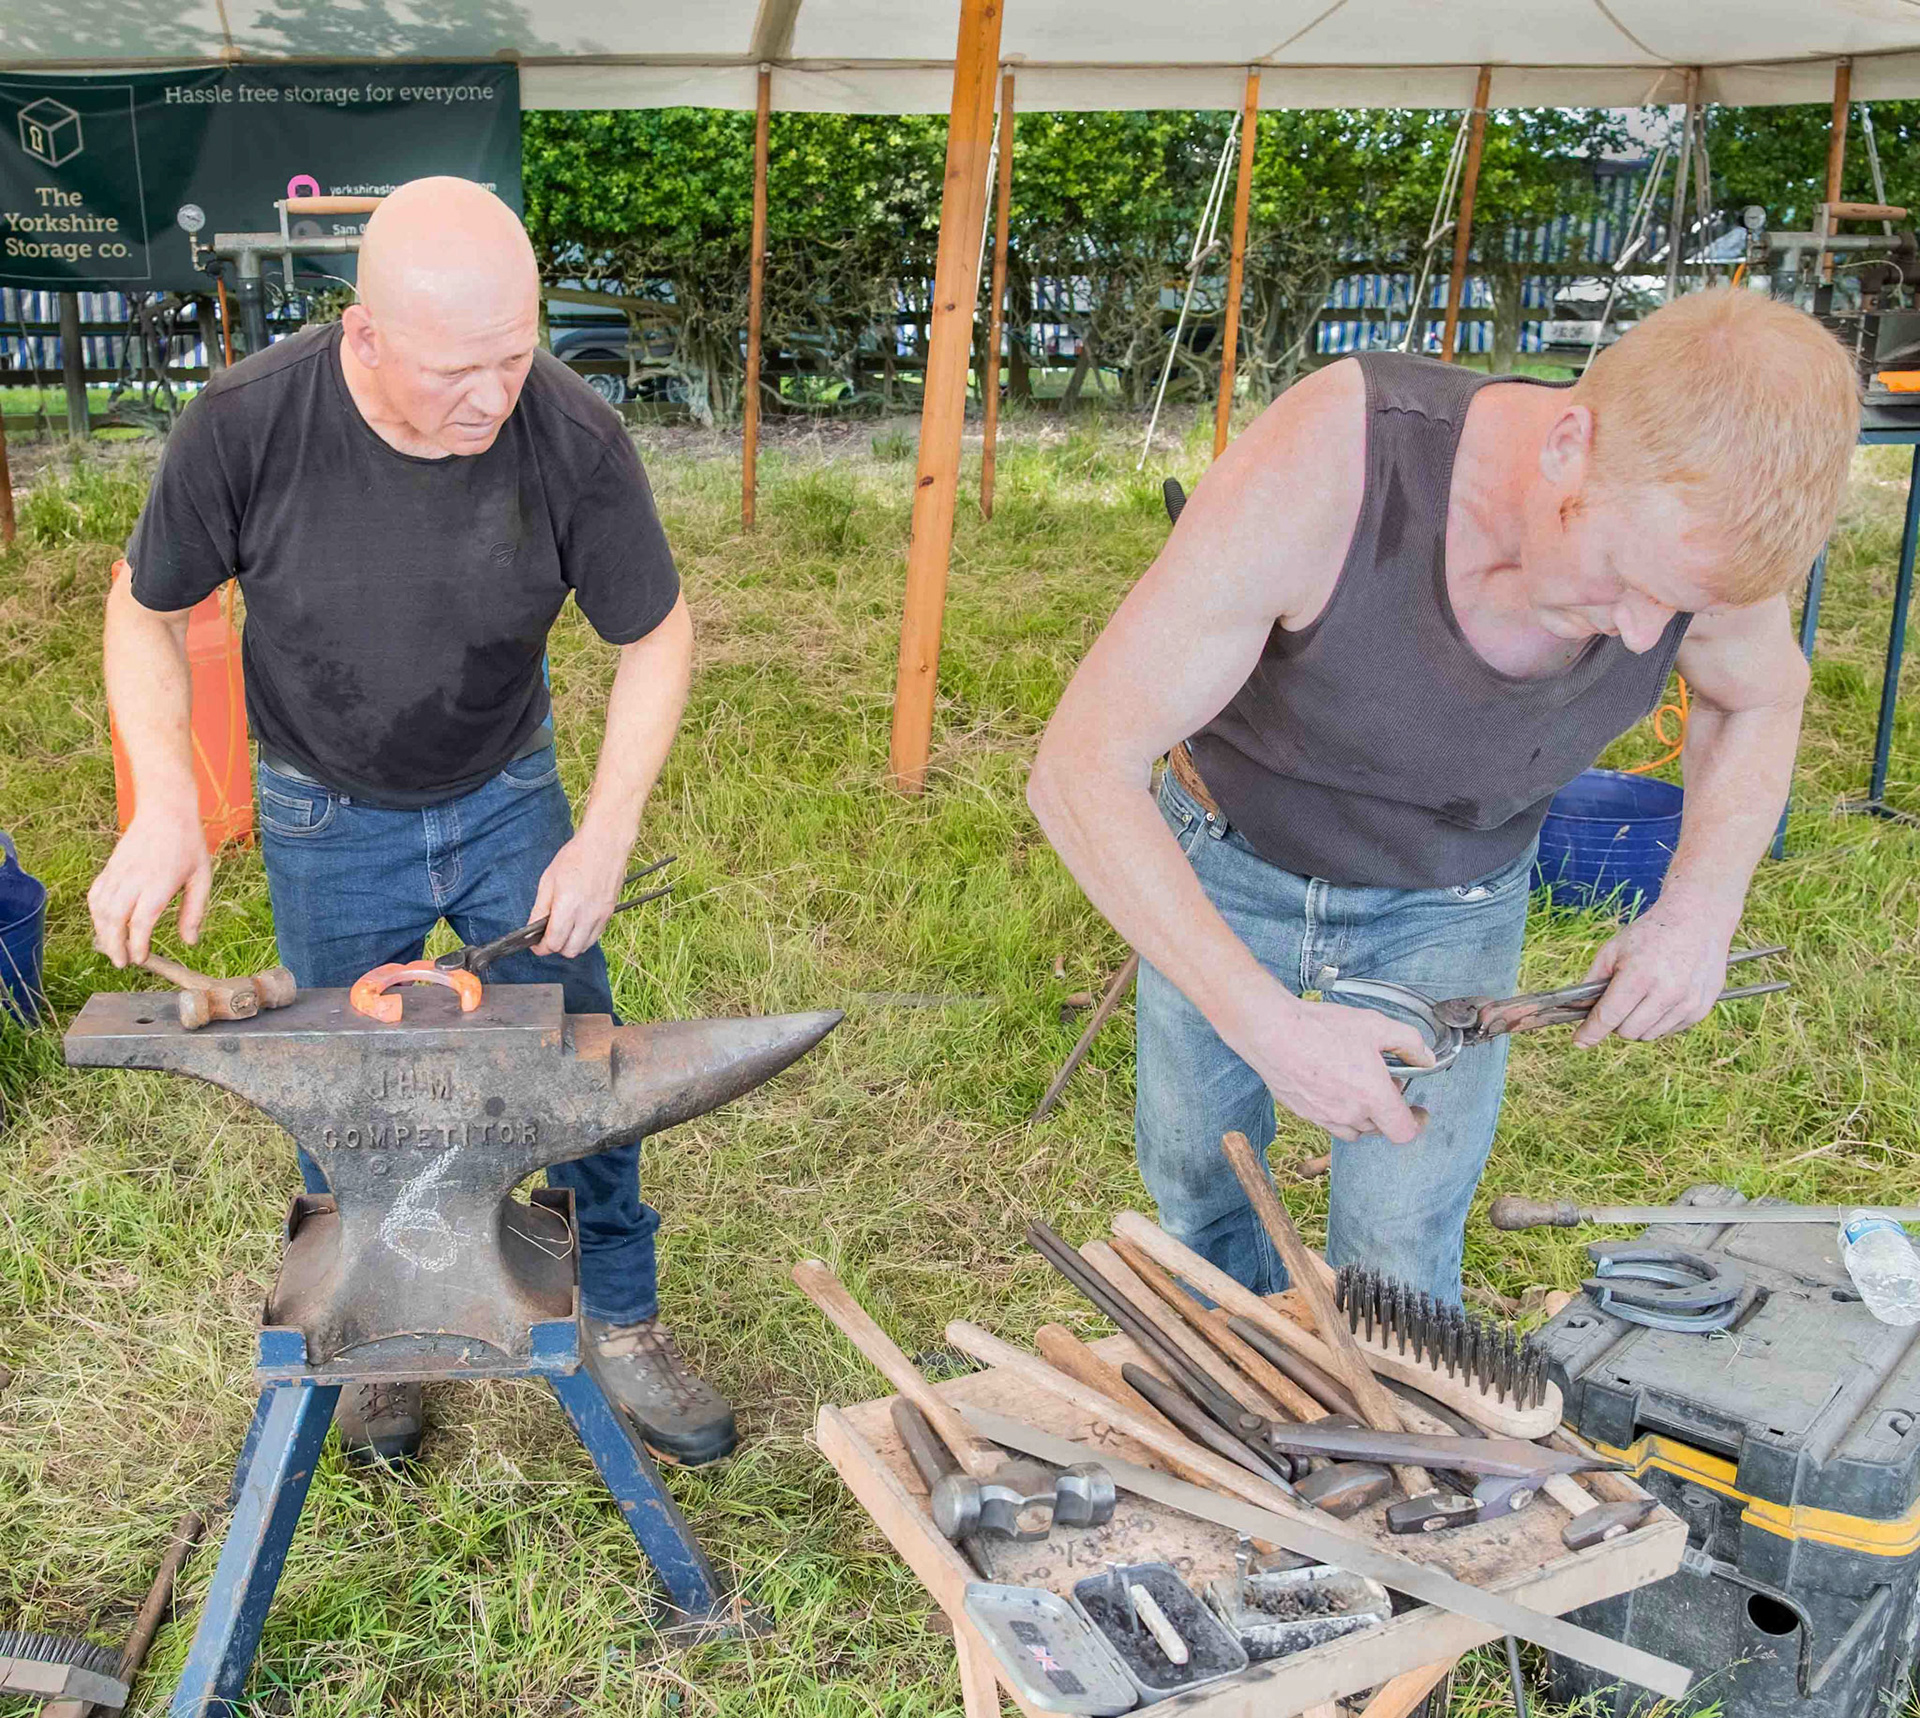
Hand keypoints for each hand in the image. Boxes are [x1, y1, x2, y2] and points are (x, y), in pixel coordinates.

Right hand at [88, 801, 210, 966]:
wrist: (166, 811)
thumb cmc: (188, 845)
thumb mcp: (201, 878)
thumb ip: (194, 911)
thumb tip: (189, 942)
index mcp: (159, 884)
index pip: (140, 922)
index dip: (137, 945)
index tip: (141, 959)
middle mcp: (134, 880)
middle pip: (114, 920)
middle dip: (115, 946)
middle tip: (123, 963)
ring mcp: (118, 873)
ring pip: (100, 909)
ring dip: (103, 933)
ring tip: (113, 950)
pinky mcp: (109, 867)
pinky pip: (95, 895)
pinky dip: (95, 914)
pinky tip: (104, 925)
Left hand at [530, 825, 632, 959]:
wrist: (605, 844)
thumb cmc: (576, 857)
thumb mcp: (548, 880)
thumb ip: (540, 908)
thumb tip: (532, 928)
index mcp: (568, 907)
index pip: (553, 943)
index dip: (541, 947)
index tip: (536, 943)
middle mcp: (587, 916)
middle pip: (569, 951)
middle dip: (555, 947)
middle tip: (548, 936)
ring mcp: (601, 916)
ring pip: (584, 947)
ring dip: (570, 944)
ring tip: (563, 930)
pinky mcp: (609, 913)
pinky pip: (595, 936)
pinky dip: (584, 937)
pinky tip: (577, 923)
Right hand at [1236, 987, 1435, 1144]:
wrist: (1272, 1032)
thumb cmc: (1321, 1028)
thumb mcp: (1375, 1025)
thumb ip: (1409, 1042)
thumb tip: (1425, 1057)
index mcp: (1373, 1097)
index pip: (1404, 1132)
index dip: (1416, 1123)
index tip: (1418, 1112)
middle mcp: (1349, 1114)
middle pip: (1379, 1129)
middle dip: (1386, 1109)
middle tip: (1382, 1080)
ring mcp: (1323, 1117)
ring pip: (1353, 1129)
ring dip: (1362, 1114)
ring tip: (1355, 1084)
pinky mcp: (1302, 1113)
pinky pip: (1328, 1121)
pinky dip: (1337, 1110)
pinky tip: (1330, 1082)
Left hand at [1572, 901, 1736, 1045]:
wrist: (1697, 921)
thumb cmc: (1650, 934)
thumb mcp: (1613, 950)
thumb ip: (1592, 982)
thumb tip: (1576, 1010)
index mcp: (1640, 976)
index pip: (1609, 1017)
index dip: (1590, 1032)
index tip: (1579, 1041)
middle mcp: (1667, 992)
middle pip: (1627, 1032)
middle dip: (1615, 1022)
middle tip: (1617, 1002)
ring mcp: (1687, 1003)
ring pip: (1647, 1035)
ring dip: (1636, 1023)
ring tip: (1641, 996)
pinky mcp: (1700, 1009)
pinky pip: (1667, 1031)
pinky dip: (1657, 1021)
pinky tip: (1660, 997)